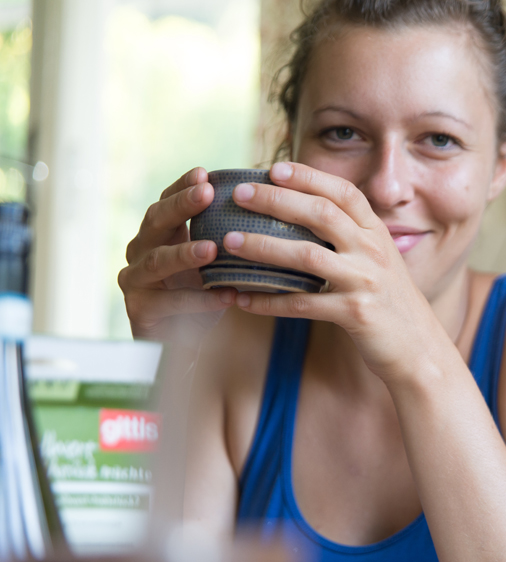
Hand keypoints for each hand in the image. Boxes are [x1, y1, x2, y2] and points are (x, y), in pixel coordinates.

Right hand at [119, 168, 236, 344]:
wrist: (183, 344)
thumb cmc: (203, 294)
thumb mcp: (215, 262)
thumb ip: (226, 236)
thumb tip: (268, 205)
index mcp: (158, 234)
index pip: (167, 201)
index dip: (182, 186)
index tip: (205, 172)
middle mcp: (140, 251)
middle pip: (156, 221)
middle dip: (181, 206)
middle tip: (206, 192)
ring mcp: (135, 281)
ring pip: (157, 261)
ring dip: (185, 254)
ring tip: (213, 249)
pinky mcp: (139, 311)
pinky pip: (170, 303)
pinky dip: (199, 300)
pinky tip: (226, 296)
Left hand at [221, 162, 443, 379]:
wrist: (419, 347)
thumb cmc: (390, 301)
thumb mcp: (379, 260)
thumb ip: (353, 236)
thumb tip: (307, 214)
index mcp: (377, 233)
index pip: (343, 192)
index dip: (309, 177)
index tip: (274, 168)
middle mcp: (373, 251)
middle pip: (321, 214)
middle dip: (277, 201)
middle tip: (240, 195)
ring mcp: (364, 281)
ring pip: (307, 255)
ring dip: (264, 246)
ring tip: (229, 241)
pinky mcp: (354, 313)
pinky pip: (303, 304)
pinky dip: (269, 301)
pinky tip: (242, 299)